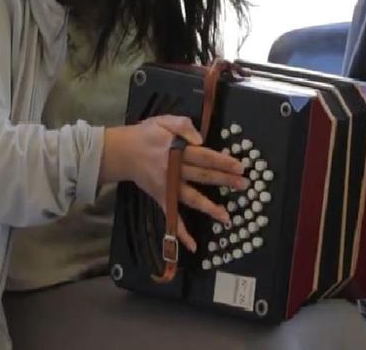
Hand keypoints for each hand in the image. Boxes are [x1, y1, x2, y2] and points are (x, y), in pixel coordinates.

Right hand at [100, 115, 248, 251]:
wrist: (121, 152)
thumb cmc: (146, 134)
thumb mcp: (163, 121)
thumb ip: (183, 125)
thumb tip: (201, 139)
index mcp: (175, 150)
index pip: (204, 157)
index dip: (222, 162)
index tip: (240, 166)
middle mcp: (173, 170)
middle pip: (203, 176)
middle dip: (225, 181)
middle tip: (244, 185)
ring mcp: (167, 187)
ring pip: (191, 199)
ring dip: (210, 208)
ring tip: (227, 217)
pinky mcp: (160, 197)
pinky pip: (172, 216)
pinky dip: (180, 232)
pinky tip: (192, 245)